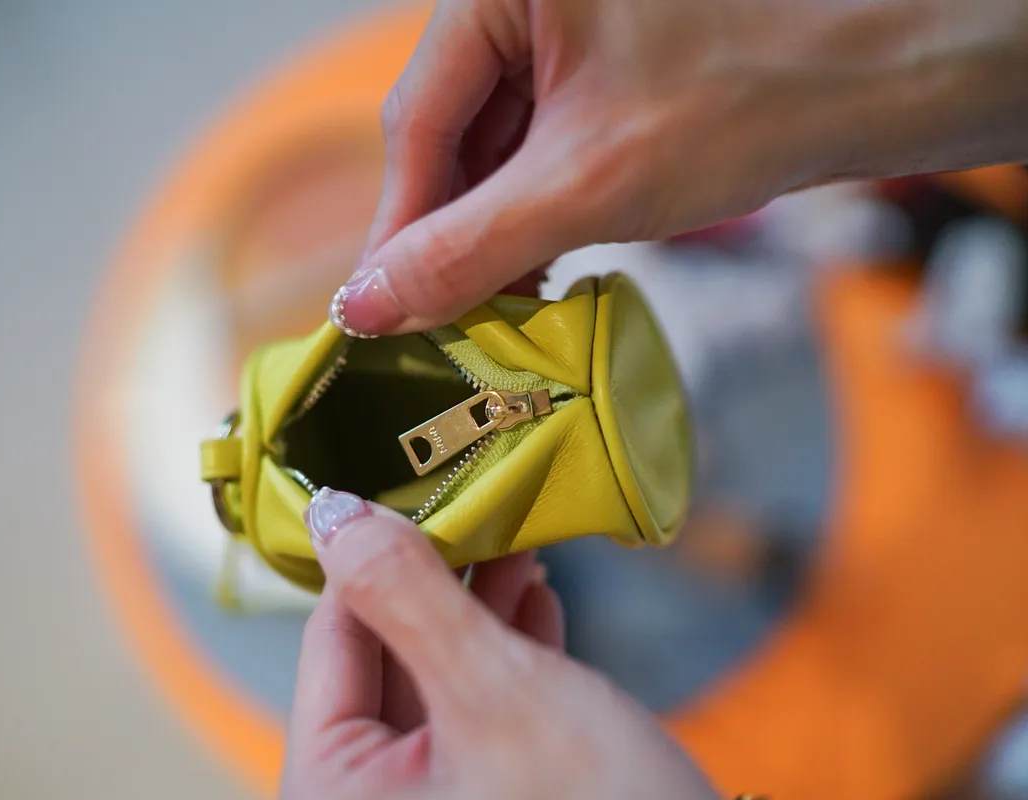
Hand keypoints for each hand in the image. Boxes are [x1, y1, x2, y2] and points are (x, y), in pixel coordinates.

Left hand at [281, 488, 718, 799]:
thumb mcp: (494, 693)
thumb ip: (407, 598)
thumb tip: (333, 514)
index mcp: (336, 792)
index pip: (331, 638)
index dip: (371, 555)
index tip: (410, 486)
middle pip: (385, 656)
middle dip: (436, 578)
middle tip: (475, 508)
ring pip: (436, 679)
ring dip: (478, 610)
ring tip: (515, 545)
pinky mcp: (490, 799)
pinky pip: (478, 715)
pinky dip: (507, 659)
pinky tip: (535, 603)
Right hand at [330, 0, 1027, 335]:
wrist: (883, 74)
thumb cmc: (756, 94)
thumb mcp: (589, 185)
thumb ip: (467, 249)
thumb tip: (369, 304)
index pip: (418, 116)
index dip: (398, 224)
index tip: (376, 304)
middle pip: (452, 129)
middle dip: (451, 229)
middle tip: (439, 315)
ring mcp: (567, 24)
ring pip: (496, 140)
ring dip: (493, 225)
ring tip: (497, 299)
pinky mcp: (604, 59)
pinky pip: (540, 138)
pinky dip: (535, 204)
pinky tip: (541, 259)